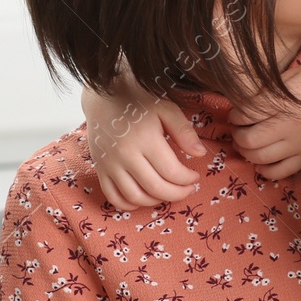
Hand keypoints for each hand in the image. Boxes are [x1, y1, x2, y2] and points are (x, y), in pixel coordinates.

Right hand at [82, 84, 206, 208]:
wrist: (103, 96)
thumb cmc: (138, 99)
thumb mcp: (165, 108)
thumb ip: (183, 131)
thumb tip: (200, 154)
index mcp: (145, 138)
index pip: (171, 171)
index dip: (188, 179)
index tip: (195, 176)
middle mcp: (125, 155)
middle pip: (155, 188)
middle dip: (177, 194)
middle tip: (188, 189)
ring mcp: (110, 164)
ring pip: (135, 197)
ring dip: (156, 201)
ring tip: (168, 192)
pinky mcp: (100, 169)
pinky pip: (113, 197)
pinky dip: (129, 204)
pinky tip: (144, 198)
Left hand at [231, 65, 300, 180]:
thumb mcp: (297, 74)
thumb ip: (271, 88)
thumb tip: (247, 99)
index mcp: (284, 103)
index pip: (244, 114)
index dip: (235, 114)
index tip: (237, 111)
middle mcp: (288, 127)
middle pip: (247, 139)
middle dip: (237, 134)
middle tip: (239, 128)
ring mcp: (299, 146)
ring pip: (259, 158)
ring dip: (246, 152)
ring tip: (248, 143)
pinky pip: (280, 172)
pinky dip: (264, 170)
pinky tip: (263, 161)